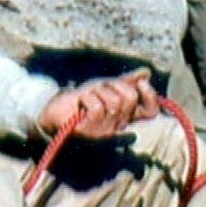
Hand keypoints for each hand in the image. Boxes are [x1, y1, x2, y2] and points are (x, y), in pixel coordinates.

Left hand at [39, 71, 161, 138]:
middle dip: (113, 84)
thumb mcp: (104, 87)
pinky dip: (86, 98)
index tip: (141, 82)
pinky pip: (97, 107)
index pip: (150, 112)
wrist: (54, 113)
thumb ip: (125, 81)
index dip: (150, 96)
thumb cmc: (81, 101)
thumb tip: (146, 72)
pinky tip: (80, 104)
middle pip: (130, 99)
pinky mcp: (90, 134)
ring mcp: (104, 133)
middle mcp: (118, 128)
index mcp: (125, 117)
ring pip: (113, 101)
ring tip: (87, 98)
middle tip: (99, 89)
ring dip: (97, 90)